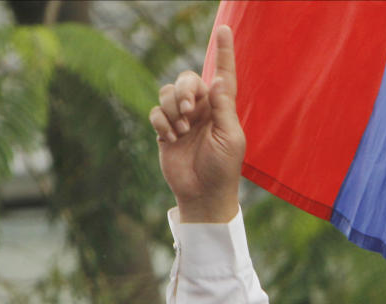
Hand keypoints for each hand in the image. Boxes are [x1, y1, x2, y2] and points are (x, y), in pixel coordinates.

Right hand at [149, 24, 244, 222]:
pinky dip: (160, 121)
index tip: (224, 29)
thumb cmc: (223, 168)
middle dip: (184, 89)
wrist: (204, 193)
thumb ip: (223, 108)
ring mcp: (182, 119)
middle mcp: (202, 109)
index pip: (223, 75)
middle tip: (188, 109)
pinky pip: (155, 111)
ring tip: (181, 130)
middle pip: (187, 79)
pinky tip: (170, 137)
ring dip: (172, 108)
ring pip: (168, 92)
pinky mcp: (165, 130)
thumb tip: (217, 79)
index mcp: (222, 108)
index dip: (224, 52)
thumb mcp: (230, 138)